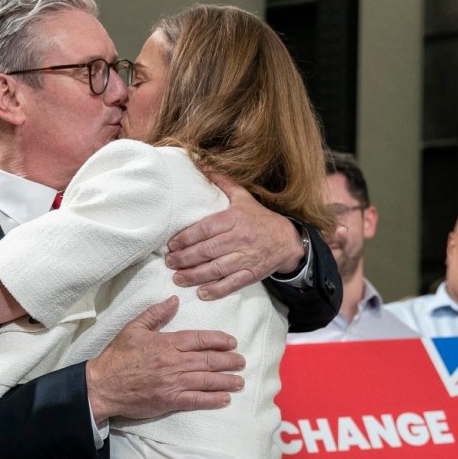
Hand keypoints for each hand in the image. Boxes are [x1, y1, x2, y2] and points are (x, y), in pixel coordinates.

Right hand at [86, 296, 245, 421]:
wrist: (103, 385)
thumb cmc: (117, 356)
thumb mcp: (134, 328)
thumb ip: (156, 313)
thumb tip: (174, 300)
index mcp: (166, 343)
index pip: (199, 339)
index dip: (219, 340)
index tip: (232, 342)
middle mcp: (173, 362)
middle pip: (208, 360)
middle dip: (229, 361)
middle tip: (241, 361)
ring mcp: (172, 383)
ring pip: (206, 380)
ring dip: (226, 380)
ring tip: (239, 380)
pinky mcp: (169, 401)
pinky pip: (196, 400)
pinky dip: (213, 399)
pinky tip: (225, 399)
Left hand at [164, 173, 302, 299]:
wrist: (288, 240)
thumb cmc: (259, 218)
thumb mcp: (243, 198)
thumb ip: (223, 183)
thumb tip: (202, 165)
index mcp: (235, 218)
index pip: (206, 228)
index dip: (186, 238)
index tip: (171, 244)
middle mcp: (240, 238)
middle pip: (208, 250)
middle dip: (185, 258)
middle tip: (169, 262)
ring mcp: (247, 257)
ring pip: (217, 268)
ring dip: (195, 275)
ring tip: (178, 278)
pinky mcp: (252, 273)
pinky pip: (233, 283)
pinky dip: (216, 290)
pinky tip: (201, 293)